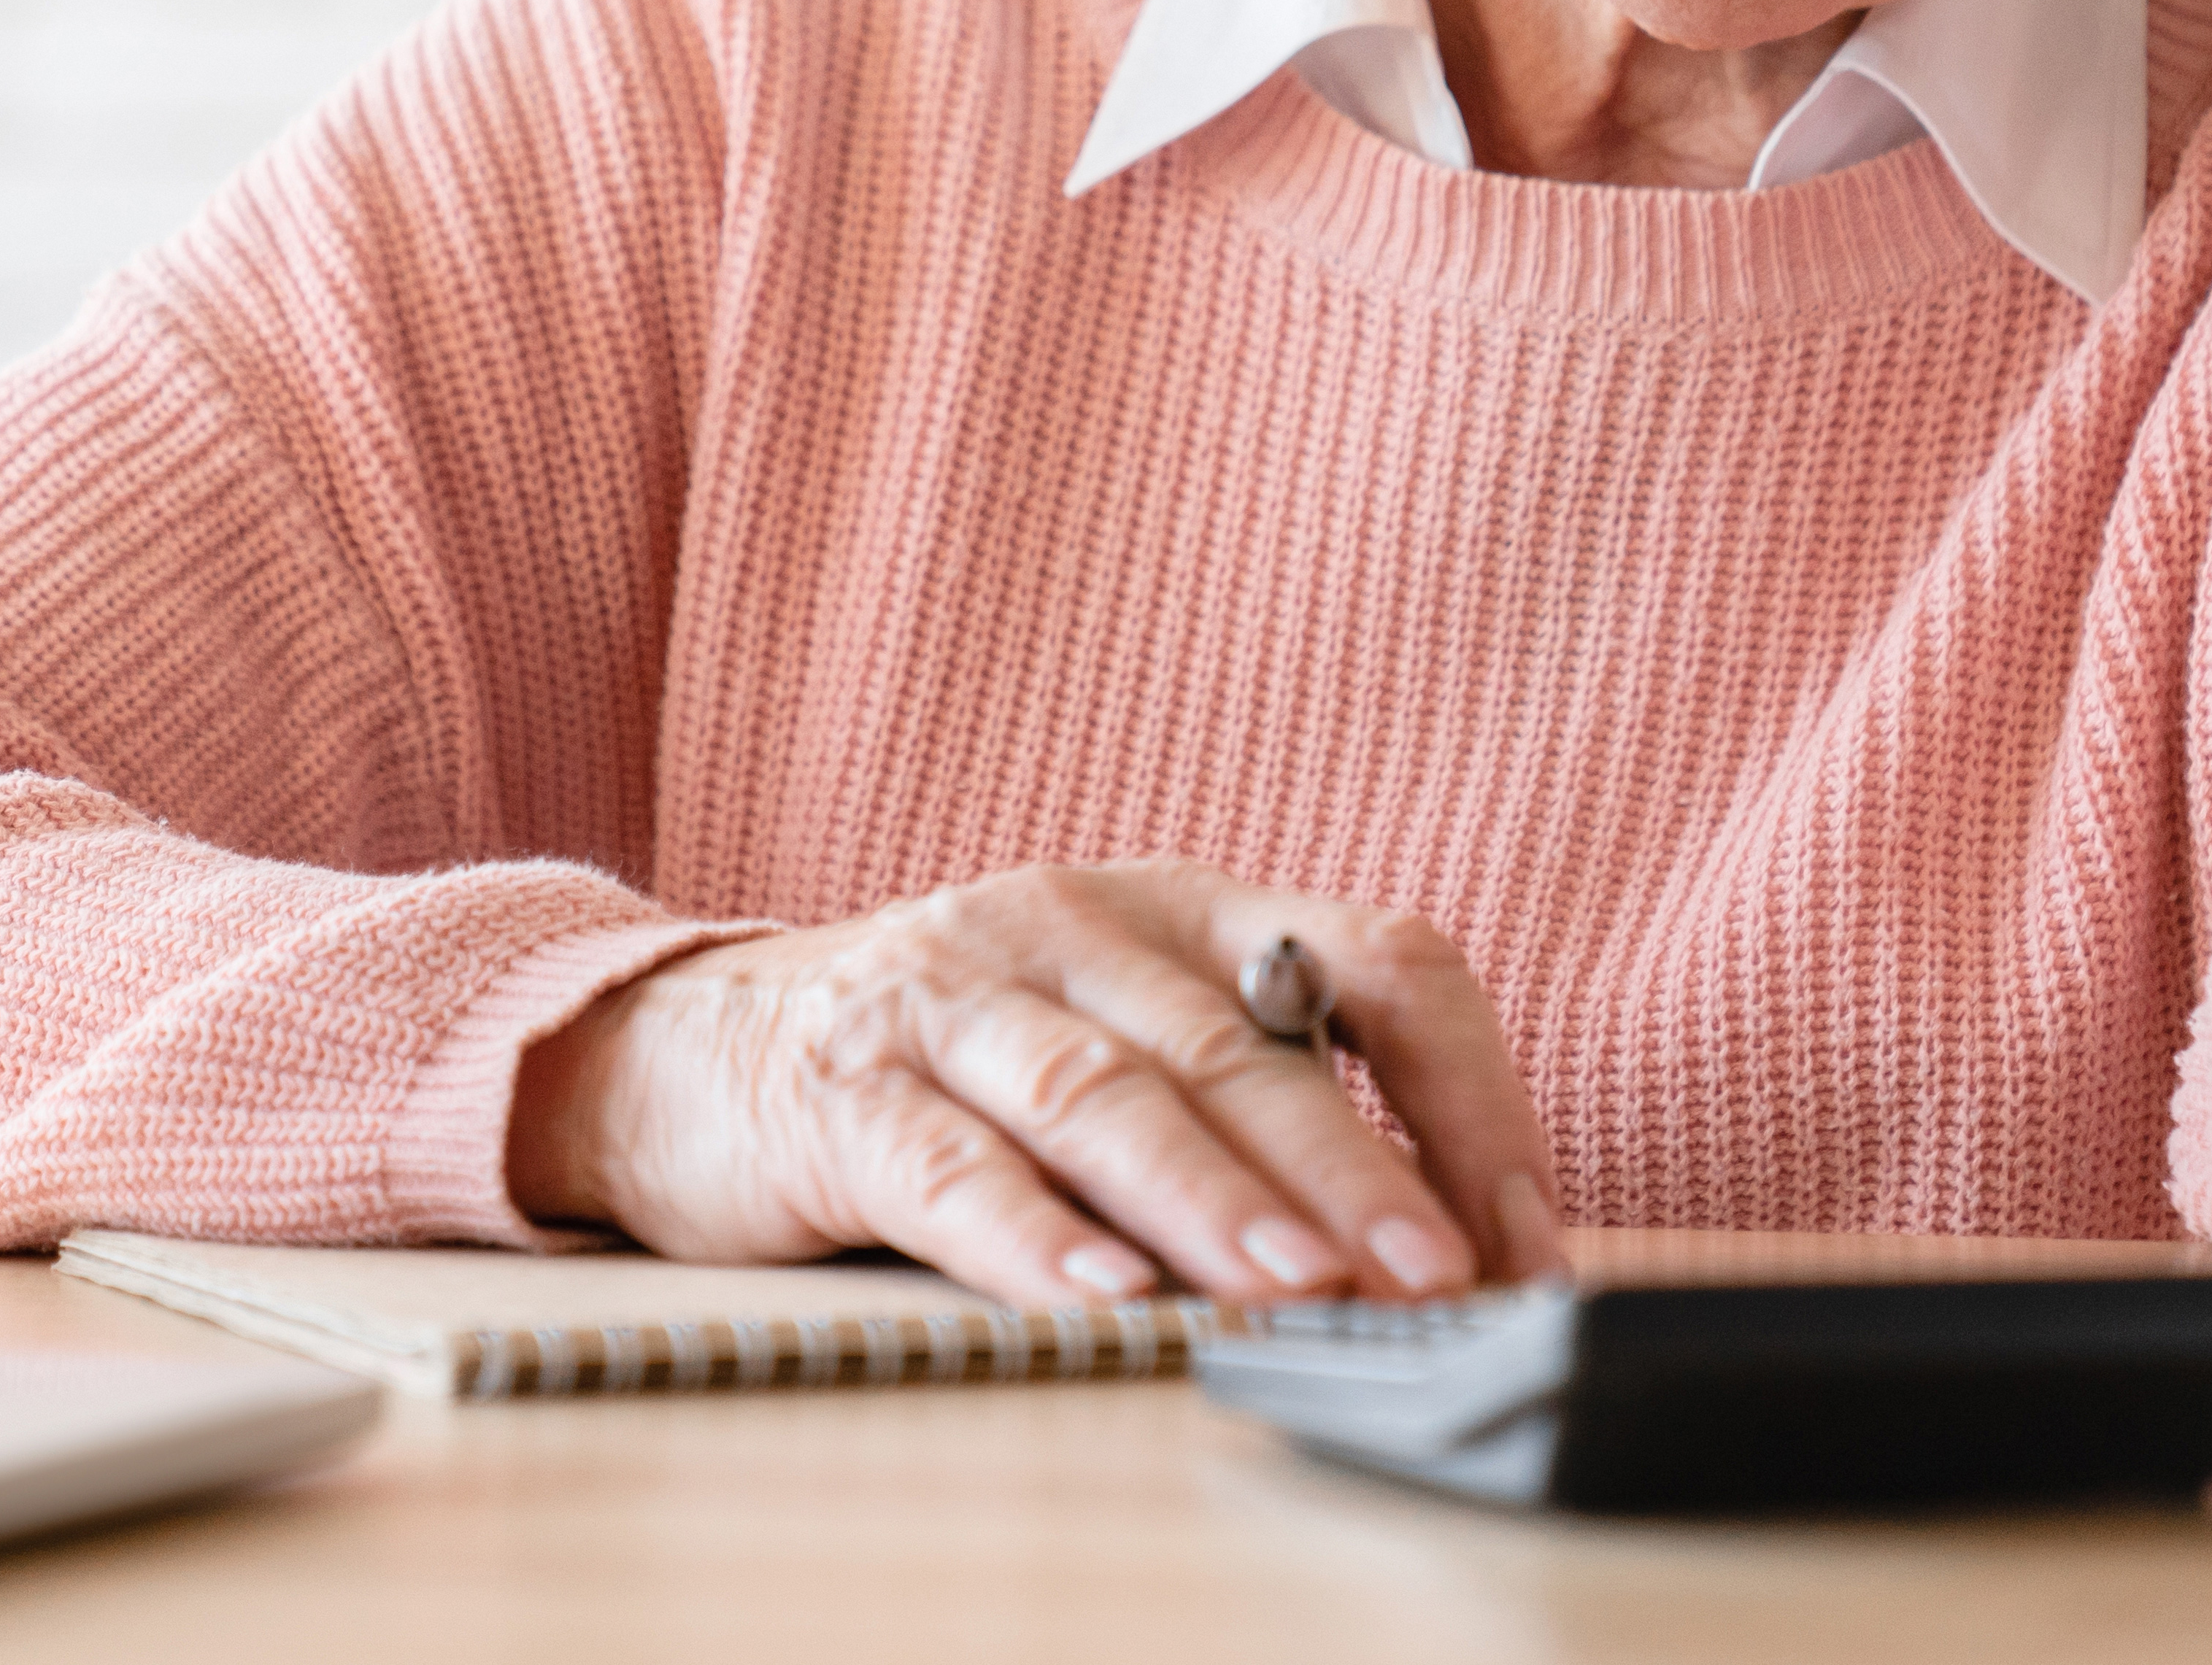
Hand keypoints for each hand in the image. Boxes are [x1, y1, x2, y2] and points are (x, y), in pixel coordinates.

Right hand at [505, 860, 1568, 1307]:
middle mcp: (1074, 922)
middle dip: (1353, 1171)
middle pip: (1243, 1045)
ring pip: (1107, 1097)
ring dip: (1212, 1204)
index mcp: (1181, 907)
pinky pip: (952, 1166)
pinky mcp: (840, 1088)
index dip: (1467, 1093)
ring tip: (1297, 1291)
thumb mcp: (1121, 1040)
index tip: (1523, 1233)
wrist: (688, 1049)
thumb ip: (1258, 1106)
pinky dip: (1037, 1239)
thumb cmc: (954, 1066)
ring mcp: (949, 994)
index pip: (1375, 959)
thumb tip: (1449, 1251)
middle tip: (1435, 1279)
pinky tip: (1106, 1302)